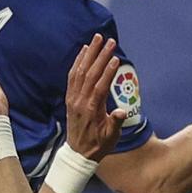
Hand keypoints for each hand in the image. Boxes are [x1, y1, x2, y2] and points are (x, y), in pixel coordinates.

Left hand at [64, 35, 123, 159]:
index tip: (115, 58)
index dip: (108, 71)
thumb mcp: (111, 137)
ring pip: (80, 71)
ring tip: (97, 39)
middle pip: (90, 74)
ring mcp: (73, 98)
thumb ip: (115, 123)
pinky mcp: (70, 96)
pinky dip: (78, 61)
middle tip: (109, 41)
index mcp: (92, 109)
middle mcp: (80, 101)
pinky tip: (84, 51)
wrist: (78, 153)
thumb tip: (121, 112)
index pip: (100, 86)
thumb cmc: (99, 144)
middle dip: (100, 56)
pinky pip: (72, 75)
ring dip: (89, 54)